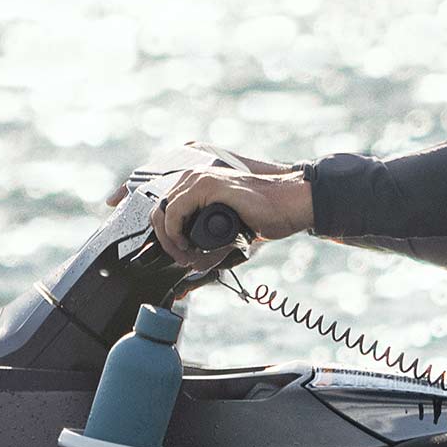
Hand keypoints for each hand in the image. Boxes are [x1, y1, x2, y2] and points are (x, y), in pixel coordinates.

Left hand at [136, 155, 312, 248]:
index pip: (164, 208)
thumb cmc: (264, 217)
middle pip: (158, 211)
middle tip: (183, 259)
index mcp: (196, 184)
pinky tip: (189, 244)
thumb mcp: (227, 232)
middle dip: (164, 242)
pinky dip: (175, 232)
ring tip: (187, 256)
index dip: (162, 234)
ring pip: (162, 212)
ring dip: (169, 240)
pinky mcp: (207, 186)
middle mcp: (193, 177)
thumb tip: (190, 268)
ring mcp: (199, 179)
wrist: (289, 205)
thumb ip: (208, 246)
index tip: (173, 254)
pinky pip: (175, 211)